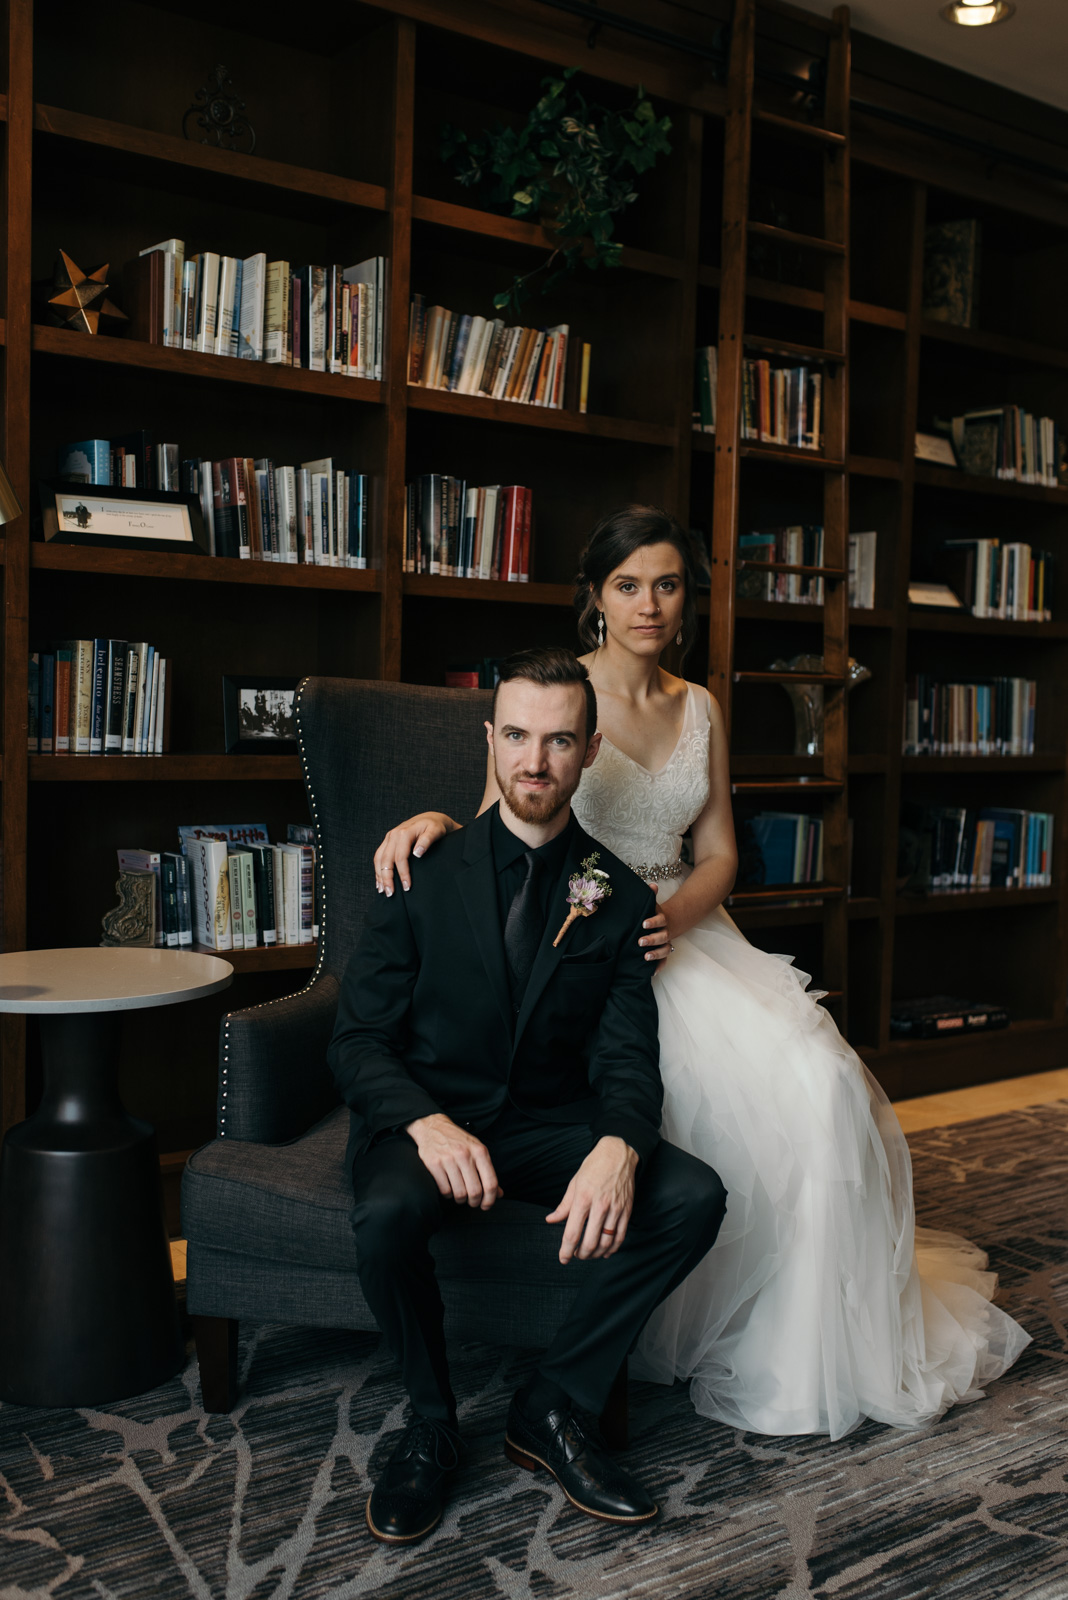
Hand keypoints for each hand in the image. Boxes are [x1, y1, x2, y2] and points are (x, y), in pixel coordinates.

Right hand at [374, 813, 451, 895]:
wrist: (430, 818)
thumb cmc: (435, 826)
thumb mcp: (436, 831)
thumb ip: (427, 840)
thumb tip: (417, 853)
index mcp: (404, 833)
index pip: (400, 857)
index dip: (402, 873)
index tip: (407, 886)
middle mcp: (393, 834)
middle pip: (386, 859)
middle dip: (387, 878)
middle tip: (391, 893)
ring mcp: (389, 838)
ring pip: (379, 858)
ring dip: (380, 875)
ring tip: (384, 890)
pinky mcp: (387, 841)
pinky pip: (379, 857)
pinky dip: (378, 870)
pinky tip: (379, 882)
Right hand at [407, 1113, 502, 1208]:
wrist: (433, 1127)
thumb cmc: (458, 1141)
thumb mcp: (477, 1150)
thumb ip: (488, 1172)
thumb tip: (499, 1193)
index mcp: (479, 1151)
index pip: (491, 1182)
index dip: (490, 1199)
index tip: (486, 1205)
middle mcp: (465, 1155)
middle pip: (475, 1191)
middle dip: (475, 1202)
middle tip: (472, 1202)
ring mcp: (448, 1159)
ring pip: (460, 1193)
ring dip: (461, 1199)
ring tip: (460, 1195)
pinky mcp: (434, 1164)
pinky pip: (445, 1190)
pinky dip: (448, 1195)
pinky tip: (449, 1188)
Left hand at [545, 1136, 637, 1262]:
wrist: (618, 1153)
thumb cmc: (593, 1167)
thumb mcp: (574, 1183)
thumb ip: (563, 1205)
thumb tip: (551, 1220)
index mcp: (582, 1198)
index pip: (572, 1233)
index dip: (566, 1250)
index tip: (563, 1258)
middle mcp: (599, 1206)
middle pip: (590, 1242)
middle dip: (581, 1254)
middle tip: (576, 1255)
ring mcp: (615, 1209)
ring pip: (606, 1242)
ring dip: (596, 1254)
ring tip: (589, 1254)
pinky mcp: (627, 1210)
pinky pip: (620, 1236)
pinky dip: (612, 1248)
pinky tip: (606, 1251)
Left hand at [639, 888, 671, 961]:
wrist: (669, 921)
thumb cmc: (655, 912)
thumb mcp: (653, 904)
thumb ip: (652, 895)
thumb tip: (652, 885)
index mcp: (662, 919)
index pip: (660, 920)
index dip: (653, 922)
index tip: (644, 924)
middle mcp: (666, 932)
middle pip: (663, 937)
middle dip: (652, 940)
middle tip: (640, 942)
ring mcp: (666, 942)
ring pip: (665, 950)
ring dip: (656, 954)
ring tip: (646, 957)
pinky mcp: (664, 951)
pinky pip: (664, 960)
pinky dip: (659, 966)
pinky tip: (652, 972)